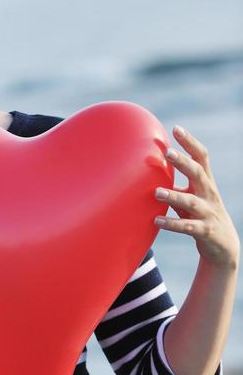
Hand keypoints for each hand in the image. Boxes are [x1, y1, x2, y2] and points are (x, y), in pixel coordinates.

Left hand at [154, 125, 239, 268]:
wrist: (224, 245)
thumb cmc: (201, 214)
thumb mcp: (192, 196)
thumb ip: (176, 184)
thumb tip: (149, 170)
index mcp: (206, 182)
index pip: (201, 157)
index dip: (190, 143)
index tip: (176, 129)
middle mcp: (209, 194)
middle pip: (198, 174)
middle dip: (183, 163)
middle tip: (167, 153)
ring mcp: (208, 212)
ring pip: (191, 202)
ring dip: (173, 196)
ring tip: (156, 192)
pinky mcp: (205, 231)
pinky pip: (187, 227)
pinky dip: (172, 224)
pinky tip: (156, 220)